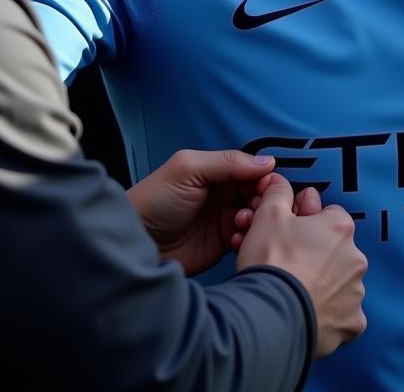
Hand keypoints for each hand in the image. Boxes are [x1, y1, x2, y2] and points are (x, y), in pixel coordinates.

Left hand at [127, 149, 274, 274]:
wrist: (136, 241)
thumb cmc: (156, 200)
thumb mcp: (188, 170)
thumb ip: (226, 162)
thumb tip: (267, 162)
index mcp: (217, 170)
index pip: (252, 169)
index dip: (264, 177)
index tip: (268, 188)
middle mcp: (225, 192)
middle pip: (259, 192)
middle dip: (263, 200)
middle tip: (255, 209)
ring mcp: (225, 217)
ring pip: (257, 215)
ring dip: (256, 220)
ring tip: (240, 224)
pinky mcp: (223, 242)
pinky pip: (248, 238)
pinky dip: (249, 238)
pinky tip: (235, 241)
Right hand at [236, 174, 367, 357]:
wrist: (270, 314)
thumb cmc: (272, 261)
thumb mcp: (268, 215)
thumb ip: (277, 193)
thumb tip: (279, 182)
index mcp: (340, 228)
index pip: (329, 215)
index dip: (306, 221)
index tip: (289, 231)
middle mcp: (356, 258)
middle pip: (334, 249)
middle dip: (314, 252)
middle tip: (286, 261)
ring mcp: (356, 293)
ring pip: (338, 282)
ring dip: (321, 283)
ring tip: (292, 289)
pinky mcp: (351, 324)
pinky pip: (342, 315)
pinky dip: (327, 314)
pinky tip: (306, 312)